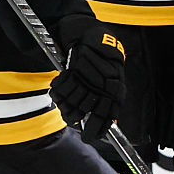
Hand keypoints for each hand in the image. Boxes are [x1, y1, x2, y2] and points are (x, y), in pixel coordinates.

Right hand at [50, 24, 125, 141]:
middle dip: (73, 115)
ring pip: (72, 100)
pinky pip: (63, 87)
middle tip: (68, 113)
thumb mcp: (109, 81)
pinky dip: (58, 89)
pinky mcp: (77, 66)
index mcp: (116, 89)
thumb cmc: (101, 61)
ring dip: (64, 101)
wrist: (92, 36)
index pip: (107, 116)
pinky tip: (60, 83)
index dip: (96, 130)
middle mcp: (105, 84)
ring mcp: (91, 75)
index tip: (88, 137)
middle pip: (84, 110)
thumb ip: (107, 101)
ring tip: (64, 97)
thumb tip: (106, 124)